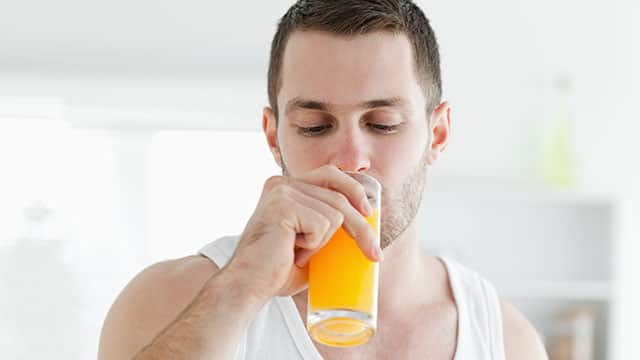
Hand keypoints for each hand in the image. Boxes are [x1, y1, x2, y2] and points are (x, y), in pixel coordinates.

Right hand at [223, 165, 381, 301]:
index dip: (354, 191)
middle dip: (361, 226)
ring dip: (324, 242)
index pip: (331, 175)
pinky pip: (323, 224)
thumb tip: (365, 226)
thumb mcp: (308, 243)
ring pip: (335, 213)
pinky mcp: (283, 205)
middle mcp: (282, 183)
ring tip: (298, 253)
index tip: (369, 213)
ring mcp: (282, 191)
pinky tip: (292, 251)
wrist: (248, 286)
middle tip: (374, 254)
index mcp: (286, 187)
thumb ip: (326, 227)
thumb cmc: (275, 271)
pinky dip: (314, 245)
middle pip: (339, 195)